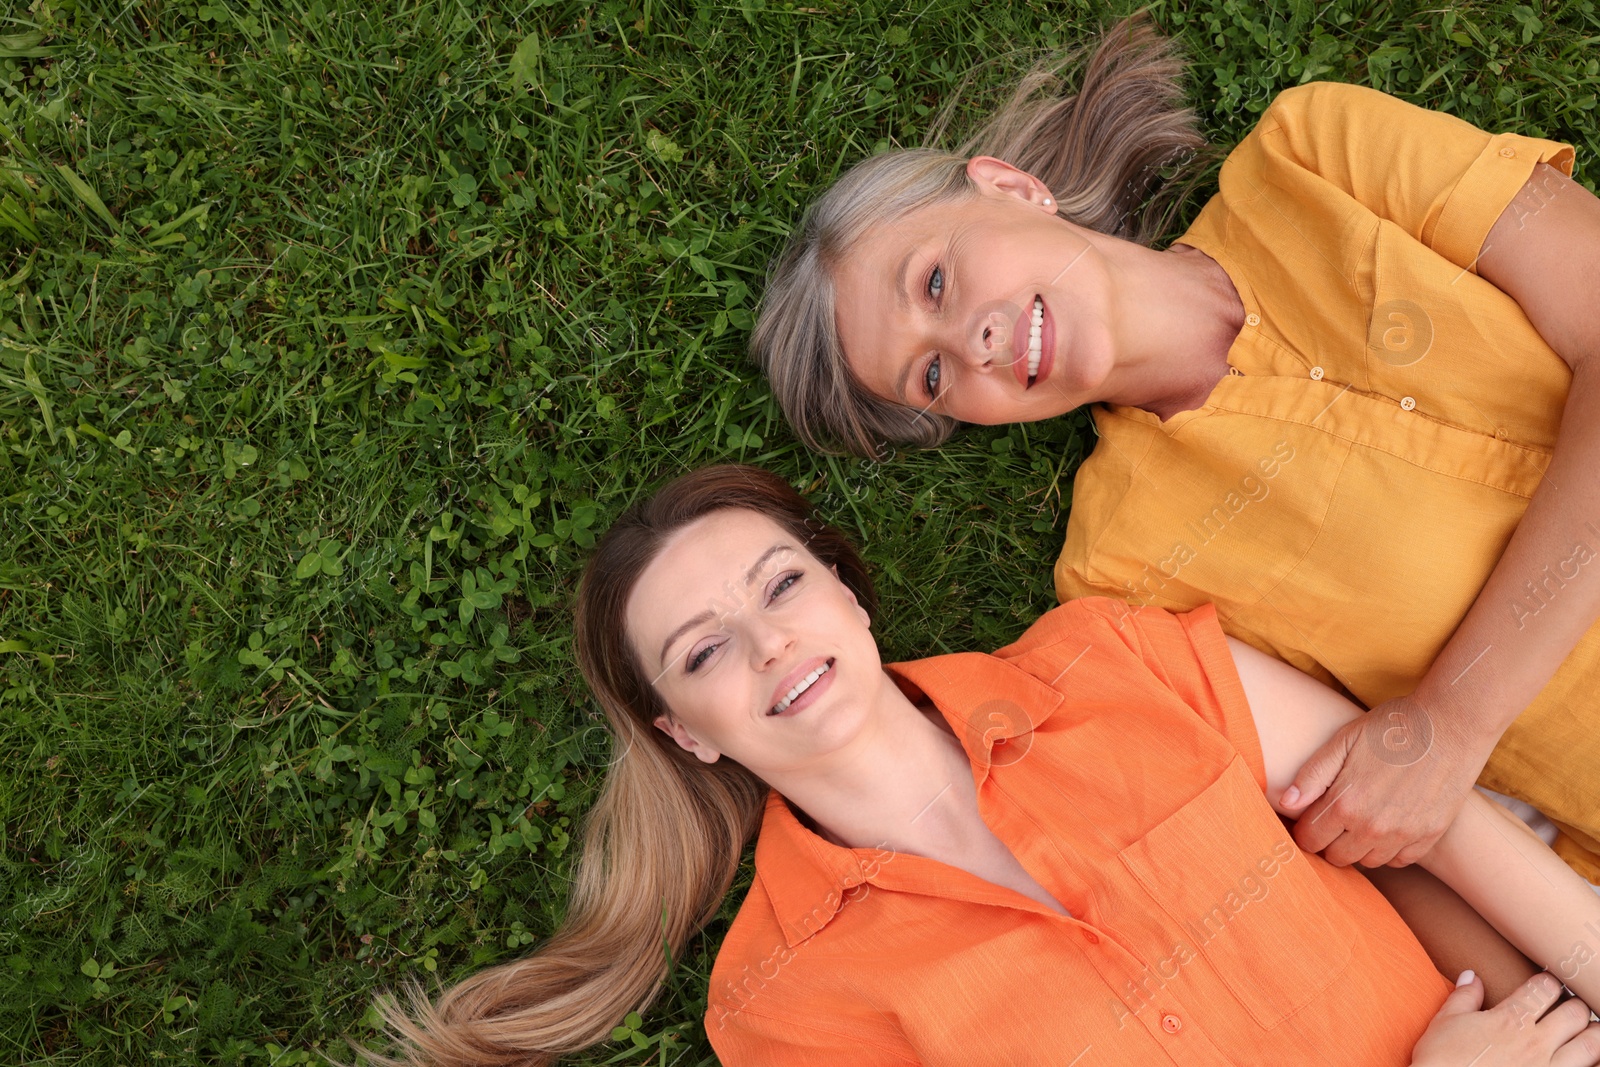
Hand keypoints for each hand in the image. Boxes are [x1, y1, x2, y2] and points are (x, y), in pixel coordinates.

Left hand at [1280, 693, 1492, 865]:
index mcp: (1346, 803)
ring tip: (1359, 820)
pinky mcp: (1430, 835)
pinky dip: (1388, 849)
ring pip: (1368, 862)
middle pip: (1337, 857)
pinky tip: (1387, 825)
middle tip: (1332, 819)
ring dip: (1358, 847)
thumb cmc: (1392, 728)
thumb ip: (1312, 775)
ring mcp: (1404, 834)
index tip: (1308, 818)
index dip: (1304, 830)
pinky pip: (1399, 860)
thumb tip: (1287, 804)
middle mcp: (1373, 827)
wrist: (1450, 725)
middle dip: (1328, 841)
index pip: (1310, 840)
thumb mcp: (1343, 741)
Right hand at [1411, 971, 1599, 1066]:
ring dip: (1594, 1035)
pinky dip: (1590, 1065)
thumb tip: (1472, 976)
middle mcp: (1535, 1042)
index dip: (1550, 982)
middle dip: (1577, 1007)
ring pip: (1590, 1046)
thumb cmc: (1442, 1059)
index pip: (1544, 988)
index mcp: (1510, 1019)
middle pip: (1576, 1014)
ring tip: (1591, 1032)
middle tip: (1572, 1008)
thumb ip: (1464, 997)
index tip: (1548, 984)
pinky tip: (1587, 1062)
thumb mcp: (1445, 1022)